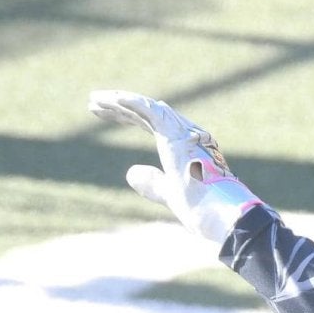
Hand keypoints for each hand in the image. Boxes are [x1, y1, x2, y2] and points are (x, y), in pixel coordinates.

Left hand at [88, 90, 262, 242]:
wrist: (219, 213)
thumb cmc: (202, 208)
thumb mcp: (170, 194)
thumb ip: (153, 182)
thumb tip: (131, 172)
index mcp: (187, 147)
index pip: (153, 124)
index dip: (129, 117)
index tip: (107, 113)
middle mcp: (188, 134)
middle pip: (148, 113)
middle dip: (120, 107)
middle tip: (94, 103)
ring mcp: (184, 132)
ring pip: (147, 108)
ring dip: (119, 101)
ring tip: (94, 99)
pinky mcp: (177, 135)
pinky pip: (150, 111)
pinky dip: (131, 103)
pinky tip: (111, 99)